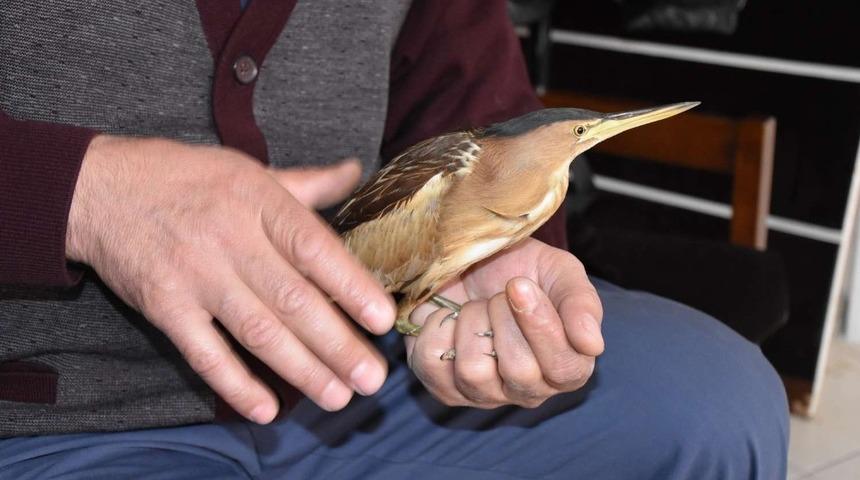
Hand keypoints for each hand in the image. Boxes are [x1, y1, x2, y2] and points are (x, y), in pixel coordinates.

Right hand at [67, 135, 395, 422]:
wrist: (100, 188)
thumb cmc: (186, 179)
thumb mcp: (250, 171)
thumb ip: (307, 183)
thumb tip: (355, 171)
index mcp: (259, 202)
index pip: (314, 248)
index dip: (351, 285)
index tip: (382, 319)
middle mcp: (230, 239)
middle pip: (292, 298)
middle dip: (336, 343)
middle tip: (371, 377)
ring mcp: (195, 276)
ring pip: (255, 330)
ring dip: (300, 368)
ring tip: (336, 396)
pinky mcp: (163, 306)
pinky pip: (203, 352)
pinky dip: (234, 382)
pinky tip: (266, 408)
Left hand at [404, 238, 602, 407]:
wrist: (474, 260)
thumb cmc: (524, 270)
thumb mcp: (561, 273)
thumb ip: (582, 305)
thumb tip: (592, 345)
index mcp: (568, 367)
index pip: (563, 368)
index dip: (540, 327)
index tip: (519, 285)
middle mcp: (529, 390)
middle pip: (519, 371)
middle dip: (502, 317)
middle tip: (498, 294)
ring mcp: (485, 393)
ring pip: (473, 372)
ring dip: (469, 323)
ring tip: (475, 307)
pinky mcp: (445, 388)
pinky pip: (432, 365)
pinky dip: (436, 328)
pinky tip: (448, 316)